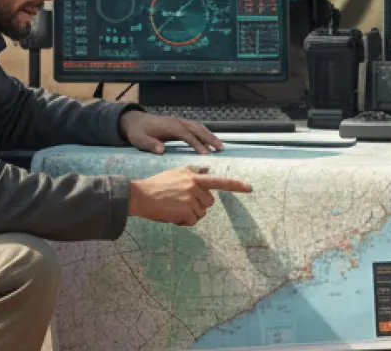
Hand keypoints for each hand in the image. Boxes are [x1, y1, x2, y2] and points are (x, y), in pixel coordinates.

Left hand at [120, 110, 223, 155]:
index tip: (206, 154)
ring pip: (199, 127)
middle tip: (221, 149)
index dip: (196, 143)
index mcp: (169, 126)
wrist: (135, 121)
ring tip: (220, 146)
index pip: (186, 134)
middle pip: (197, 128)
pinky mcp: (180, 124)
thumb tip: (161, 150)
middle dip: (210, 138)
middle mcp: (177, 122)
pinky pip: (195, 128)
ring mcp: (180, 122)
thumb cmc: (137, 132)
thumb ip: (149, 144)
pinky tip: (210, 142)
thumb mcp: (139, 140)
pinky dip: (205, 134)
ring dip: (210, 135)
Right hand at [127, 166, 252, 225]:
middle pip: (209, 203)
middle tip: (181, 202)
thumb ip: (193, 172)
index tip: (249, 188)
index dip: (235, 185)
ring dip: (189, 214)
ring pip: (200, 214)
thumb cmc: (158, 184)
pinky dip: (183, 221)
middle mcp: (194, 188)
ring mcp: (190, 200)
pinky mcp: (184, 212)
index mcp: (194, 178)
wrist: (140, 195)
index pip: (219, 181)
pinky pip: (191, 222)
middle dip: (198, 205)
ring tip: (174, 207)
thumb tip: (206, 170)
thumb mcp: (176, 172)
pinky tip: (172, 215)